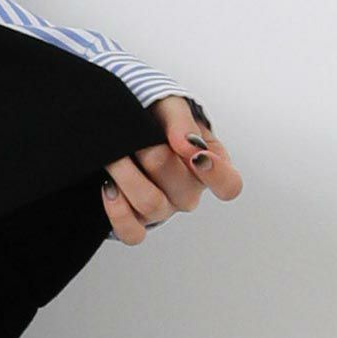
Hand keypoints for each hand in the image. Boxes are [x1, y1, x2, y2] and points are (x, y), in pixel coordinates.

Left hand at [101, 94, 241, 245]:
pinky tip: (108, 187)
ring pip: (153, 206)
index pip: (229, 184)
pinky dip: (118, 212)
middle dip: (155, 157)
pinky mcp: (134, 219)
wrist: (114, 118)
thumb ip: (182, 120)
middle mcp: (188, 190)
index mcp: (208, 163)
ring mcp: (163, 207)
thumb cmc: (150, 111)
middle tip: (135, 136)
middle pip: (184, 191)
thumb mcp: (169, 105)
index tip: (195, 153)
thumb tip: (188, 144)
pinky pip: (132, 232)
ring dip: (128, 177)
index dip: (216, 173)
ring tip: (113, 155)